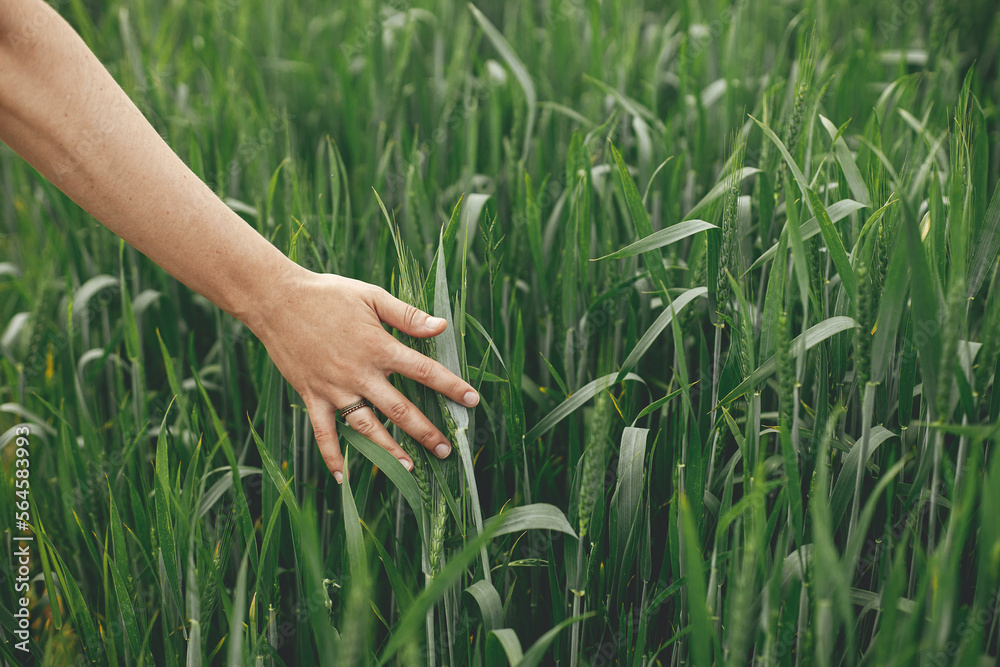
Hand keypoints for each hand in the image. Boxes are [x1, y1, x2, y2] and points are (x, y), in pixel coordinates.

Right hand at [246, 262, 478, 482]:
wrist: (277, 300)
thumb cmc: (327, 294)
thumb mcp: (371, 296)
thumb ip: (407, 315)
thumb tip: (441, 327)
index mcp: (378, 347)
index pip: (424, 371)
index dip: (451, 387)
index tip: (472, 401)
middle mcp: (360, 374)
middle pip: (400, 409)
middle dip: (426, 431)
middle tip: (446, 450)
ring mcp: (335, 389)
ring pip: (367, 427)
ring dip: (390, 449)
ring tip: (410, 467)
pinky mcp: (312, 396)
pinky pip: (324, 433)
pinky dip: (332, 456)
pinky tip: (342, 478)